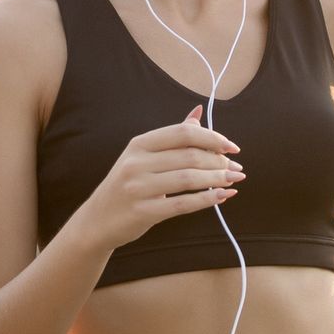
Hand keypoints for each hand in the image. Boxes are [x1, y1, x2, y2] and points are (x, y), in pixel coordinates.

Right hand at [73, 103, 242, 252]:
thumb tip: (198, 113)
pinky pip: (182, 204)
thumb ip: (173, 137)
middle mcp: (136, 163)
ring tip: (234, 180)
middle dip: (219, 161)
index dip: (212, 137)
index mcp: (139, 144)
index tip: (232, 147)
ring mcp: (138, 188)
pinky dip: (207, 200)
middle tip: (236, 168)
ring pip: (188, 179)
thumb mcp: (143, 156)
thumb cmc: (128, 184)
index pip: (183, 133)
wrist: (98, 220)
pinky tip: (223, 197)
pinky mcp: (143, 212)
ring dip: (217, 179)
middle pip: (189, 156)